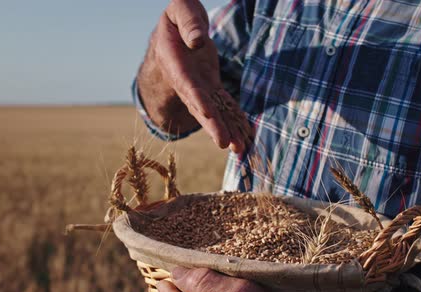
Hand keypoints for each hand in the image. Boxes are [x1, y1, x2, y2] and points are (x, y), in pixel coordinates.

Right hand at [147, 0, 252, 152]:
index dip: (197, 99)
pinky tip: (246, 134)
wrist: (173, 29)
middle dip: (212, 126)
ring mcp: (198, 87)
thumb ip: (189, 23)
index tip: (207, 113)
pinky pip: (223, 105)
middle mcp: (185, 81)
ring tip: (241, 150)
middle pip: (199, 107)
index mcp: (174, 62)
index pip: (186, 84)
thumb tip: (198, 42)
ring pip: (213, 112)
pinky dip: (235, 119)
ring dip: (227, 130)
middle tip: (225, 145)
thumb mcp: (180, 9)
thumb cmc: (177, 16)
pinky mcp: (210, 87)